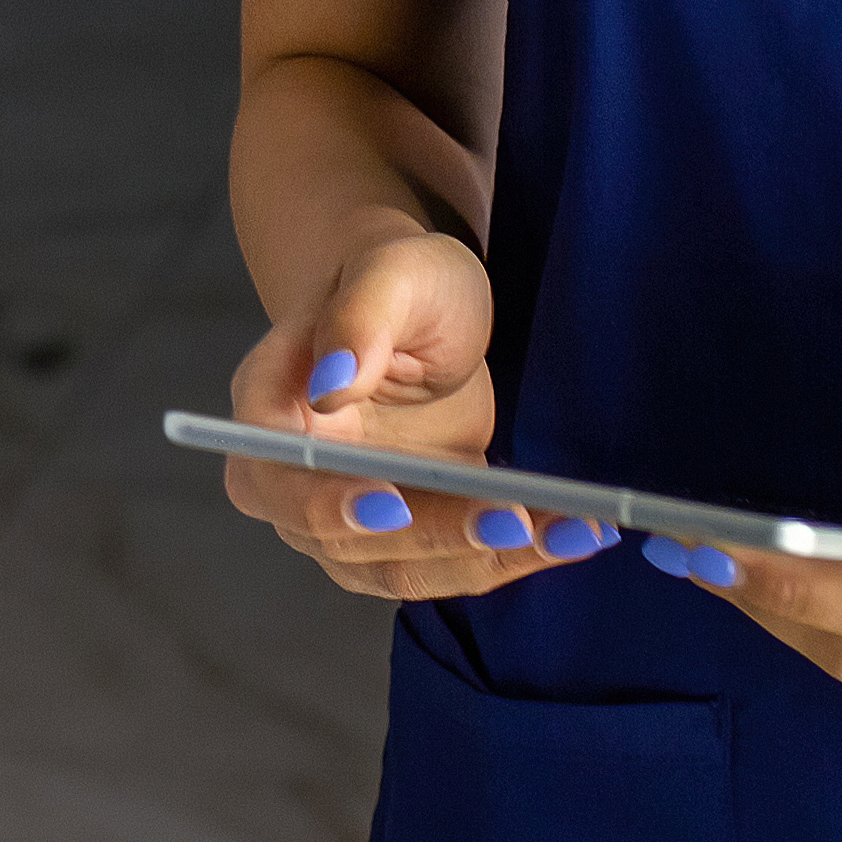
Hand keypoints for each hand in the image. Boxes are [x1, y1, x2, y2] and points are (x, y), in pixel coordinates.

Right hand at [219, 224, 617, 604]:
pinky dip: (513, 557)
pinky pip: (454, 565)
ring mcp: (347, 520)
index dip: (326, 503)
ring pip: (406, 569)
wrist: (422, 308)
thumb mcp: (391, 272)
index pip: (277, 476)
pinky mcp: (409, 539)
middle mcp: (293, 480)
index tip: (393, 507)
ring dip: (489, 560)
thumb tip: (330, 385)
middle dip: (438, 536)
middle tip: (518, 519)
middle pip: (347, 539)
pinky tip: (573, 534)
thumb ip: (359, 319)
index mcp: (268, 408)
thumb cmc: (399, 278)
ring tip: (572, 531)